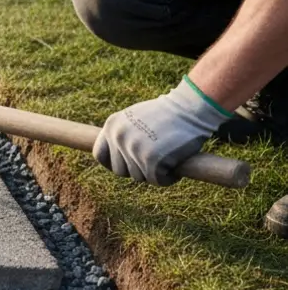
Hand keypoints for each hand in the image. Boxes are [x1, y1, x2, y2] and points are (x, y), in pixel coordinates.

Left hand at [94, 77, 231, 184]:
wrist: (190, 108)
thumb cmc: (167, 114)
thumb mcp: (134, 119)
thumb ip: (122, 135)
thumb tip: (117, 157)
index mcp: (111, 126)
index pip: (100, 155)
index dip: (113, 164)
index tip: (128, 165)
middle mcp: (118, 138)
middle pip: (120, 170)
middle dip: (137, 169)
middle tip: (155, 161)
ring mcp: (133, 149)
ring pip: (138, 177)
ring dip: (154, 174)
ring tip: (167, 160)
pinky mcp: (151, 160)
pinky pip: (156, 181)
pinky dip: (168, 178)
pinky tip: (175, 168)